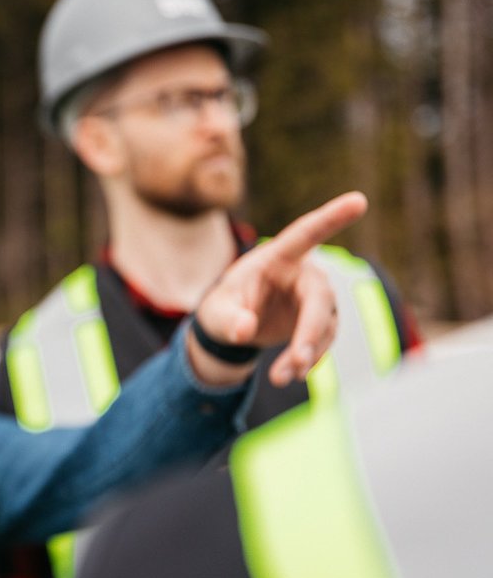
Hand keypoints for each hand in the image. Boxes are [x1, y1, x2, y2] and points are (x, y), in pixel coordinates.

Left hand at [190, 191, 368, 386]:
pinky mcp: (319, 320)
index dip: (332, 217)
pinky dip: (307, 360)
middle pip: (320, 297)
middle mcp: (303, 274)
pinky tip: (289, 373)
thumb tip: (245, 330)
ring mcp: (314, 298)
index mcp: (277, 257)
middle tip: (296, 360)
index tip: (359, 200)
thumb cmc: (225, 307)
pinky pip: (322, 341)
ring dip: (306, 353)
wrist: (234, 326)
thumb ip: (230, 319)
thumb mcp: (218, 312)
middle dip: (310, 331)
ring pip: (324, 325)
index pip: (306, 233)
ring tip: (280, 377)